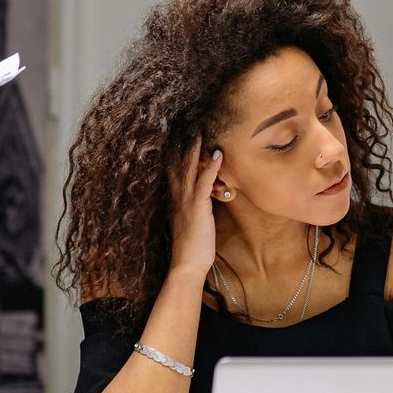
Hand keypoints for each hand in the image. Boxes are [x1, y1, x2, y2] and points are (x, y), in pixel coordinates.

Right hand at [169, 139, 220, 281]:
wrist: (187, 265)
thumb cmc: (192, 248)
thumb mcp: (191, 223)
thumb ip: (194, 209)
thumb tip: (202, 200)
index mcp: (175, 201)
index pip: (174, 173)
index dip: (176, 156)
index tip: (179, 139)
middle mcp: (178, 198)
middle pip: (179, 166)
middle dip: (183, 146)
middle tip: (188, 127)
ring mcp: (187, 201)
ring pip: (190, 170)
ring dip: (195, 150)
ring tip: (201, 132)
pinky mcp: (198, 207)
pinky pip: (204, 183)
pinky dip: (211, 168)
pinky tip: (218, 155)